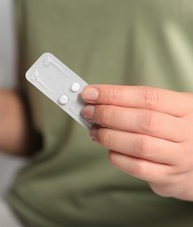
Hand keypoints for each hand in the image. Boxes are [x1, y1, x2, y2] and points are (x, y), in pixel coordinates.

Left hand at [81, 85, 192, 200]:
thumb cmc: (173, 131)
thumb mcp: (167, 110)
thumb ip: (135, 104)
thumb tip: (96, 98)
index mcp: (186, 107)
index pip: (148, 97)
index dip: (115, 94)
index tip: (90, 93)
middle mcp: (187, 132)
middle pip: (144, 120)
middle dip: (109, 114)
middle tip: (88, 112)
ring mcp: (180, 156)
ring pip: (140, 145)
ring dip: (109, 136)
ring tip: (94, 131)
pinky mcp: (169, 177)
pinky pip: (138, 168)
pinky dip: (118, 157)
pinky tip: (109, 150)